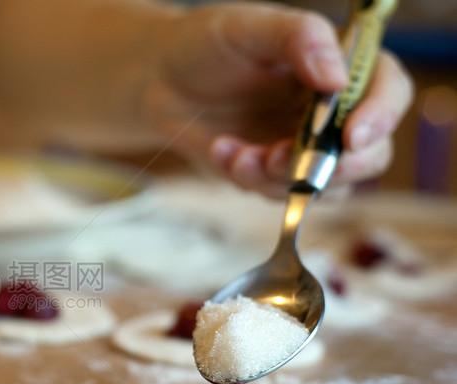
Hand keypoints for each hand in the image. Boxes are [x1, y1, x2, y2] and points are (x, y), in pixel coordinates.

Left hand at [146, 2, 413, 196]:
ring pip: (323, 186)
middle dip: (331, 168)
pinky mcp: (270, 174)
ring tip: (238, 154)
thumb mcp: (250, 27)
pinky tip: (220, 149)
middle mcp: (332, 112)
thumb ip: (299, 39)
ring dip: (279, 178)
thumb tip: (337, 79)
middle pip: (370, 155)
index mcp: (340, 67)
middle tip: (283, 159)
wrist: (160, 80)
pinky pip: (273, 193)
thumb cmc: (208, 43)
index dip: (380, 115)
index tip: (352, 136)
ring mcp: (303, 148)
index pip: (388, 90)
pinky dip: (246, 176)